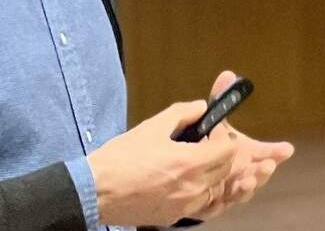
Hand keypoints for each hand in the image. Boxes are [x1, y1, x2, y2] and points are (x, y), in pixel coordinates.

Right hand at [88, 100, 237, 226]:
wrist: (96, 190)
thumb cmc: (120, 159)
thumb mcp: (150, 127)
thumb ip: (181, 113)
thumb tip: (200, 107)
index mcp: (189, 162)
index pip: (228, 149)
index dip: (223, 136)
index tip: (212, 130)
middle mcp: (192, 187)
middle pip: (226, 170)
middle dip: (219, 154)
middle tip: (204, 143)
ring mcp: (185, 206)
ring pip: (215, 190)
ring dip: (211, 175)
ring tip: (192, 163)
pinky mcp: (175, 217)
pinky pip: (200, 206)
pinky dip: (199, 193)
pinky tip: (184, 183)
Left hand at [189, 70, 295, 219]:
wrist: (183, 170)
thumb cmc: (205, 142)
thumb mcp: (213, 121)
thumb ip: (220, 98)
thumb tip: (228, 74)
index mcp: (245, 155)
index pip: (266, 153)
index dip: (277, 151)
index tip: (287, 148)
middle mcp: (241, 173)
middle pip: (257, 175)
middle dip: (264, 171)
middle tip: (267, 164)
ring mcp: (229, 189)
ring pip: (241, 192)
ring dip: (248, 188)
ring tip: (247, 181)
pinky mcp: (212, 203)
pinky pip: (218, 206)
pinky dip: (223, 201)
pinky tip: (222, 195)